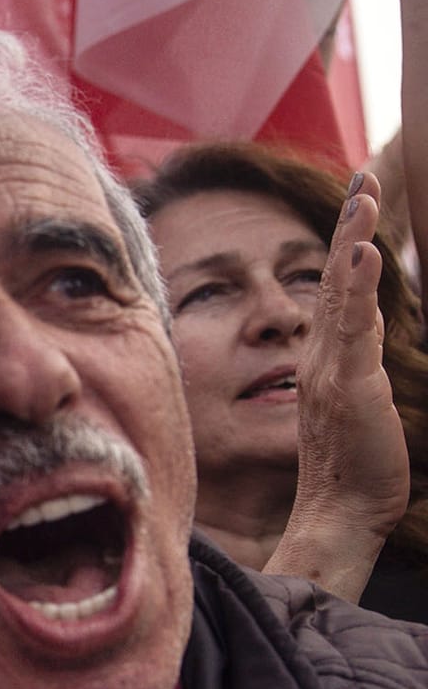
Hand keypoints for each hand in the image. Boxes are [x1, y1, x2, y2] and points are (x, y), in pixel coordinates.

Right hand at [270, 172, 410, 600]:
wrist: (339, 512)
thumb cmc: (353, 467)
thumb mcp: (358, 404)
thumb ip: (356, 367)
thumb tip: (363, 343)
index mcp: (327, 357)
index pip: (337, 287)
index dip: (348, 241)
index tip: (361, 198)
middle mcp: (322, 355)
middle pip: (334, 276)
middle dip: (351, 224)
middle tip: (363, 176)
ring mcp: (331, 367)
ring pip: (341, 292)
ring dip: (352, 241)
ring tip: (364, 199)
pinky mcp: (348, 384)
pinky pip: (353, 328)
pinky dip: (357, 288)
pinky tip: (364, 255)